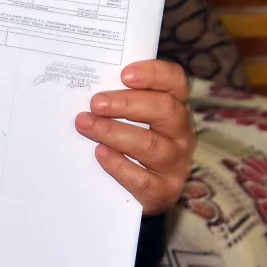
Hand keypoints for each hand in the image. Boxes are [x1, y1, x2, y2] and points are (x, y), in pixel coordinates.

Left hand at [74, 59, 194, 214]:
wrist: (135, 191)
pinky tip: (100, 154)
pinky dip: (119, 165)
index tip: (124, 75)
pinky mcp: (164, 191)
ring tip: (87, 125)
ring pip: (151, 145)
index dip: (153, 74)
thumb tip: (85, 84)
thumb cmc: (128, 139)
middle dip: (127, 104)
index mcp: (175, 105)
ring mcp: (176, 163)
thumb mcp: (127, 115)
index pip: (175, 81)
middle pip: (165, 110)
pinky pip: (144, 180)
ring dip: (115, 133)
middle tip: (95, 103)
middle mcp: (181, 133)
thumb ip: (116, 98)